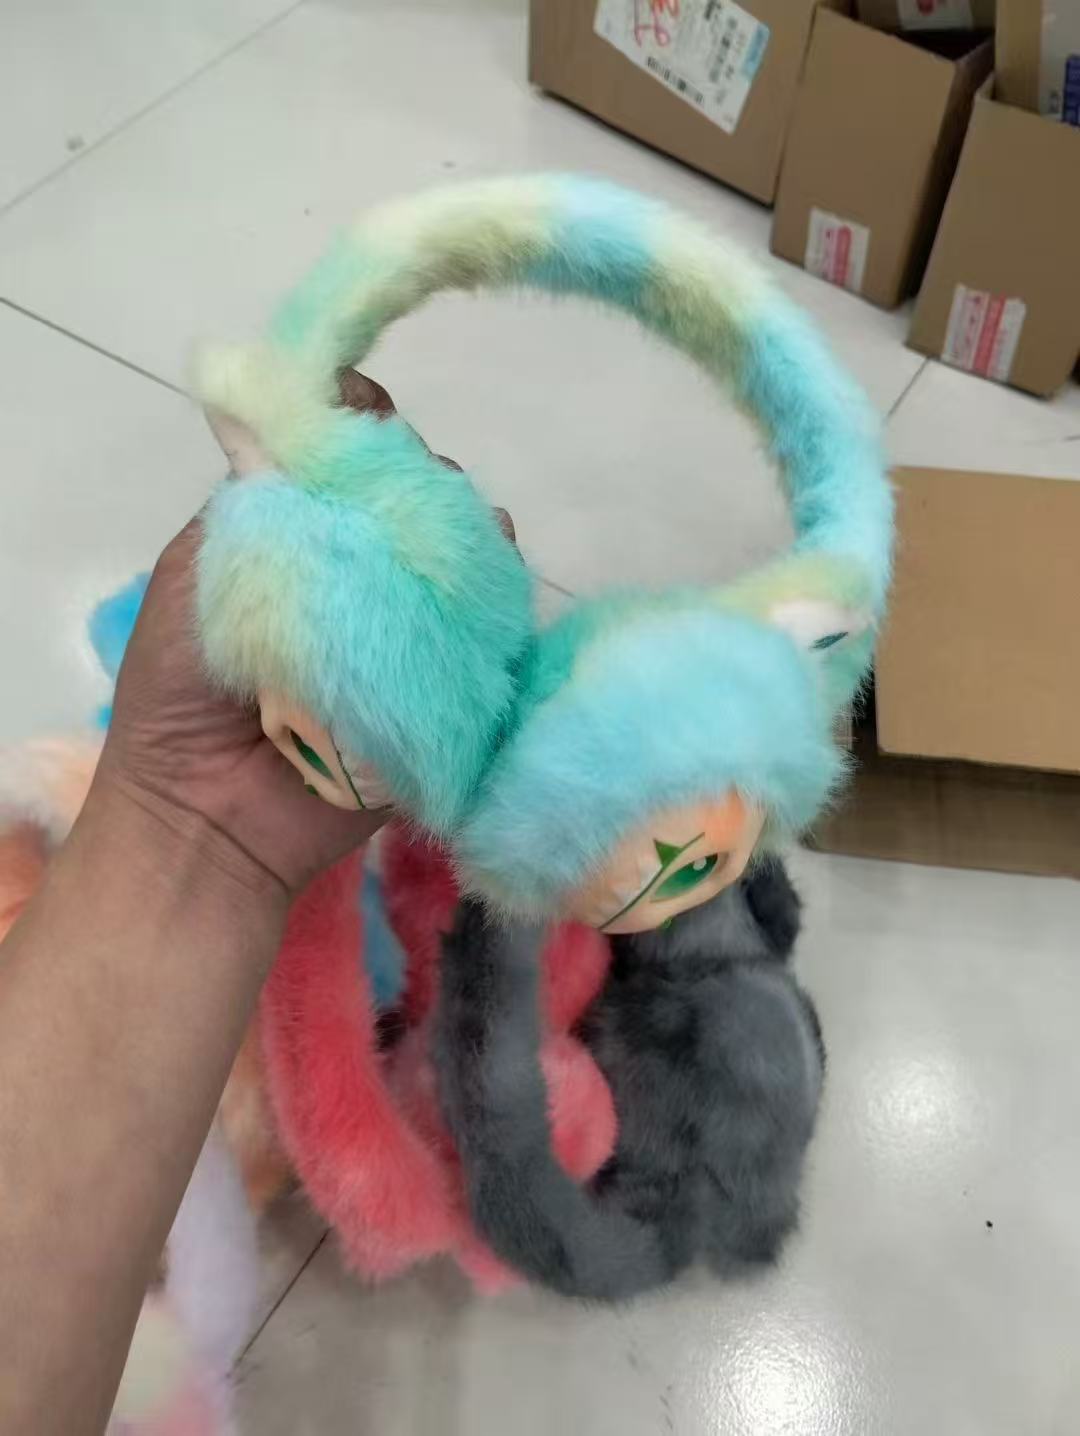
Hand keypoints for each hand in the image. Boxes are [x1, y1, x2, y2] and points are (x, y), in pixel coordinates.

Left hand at [96, 372, 508, 896]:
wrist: (209, 818)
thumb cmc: (182, 695)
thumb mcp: (194, 577)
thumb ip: (249, 508)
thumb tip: (317, 437)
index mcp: (291, 534)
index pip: (342, 455)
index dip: (359, 424)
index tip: (368, 417)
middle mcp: (353, 572)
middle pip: (410, 495)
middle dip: (418, 478)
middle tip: (409, 494)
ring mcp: (402, 628)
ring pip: (456, 556)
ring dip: (463, 533)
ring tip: (458, 535)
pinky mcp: (440, 684)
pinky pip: (486, 633)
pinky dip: (496, 603)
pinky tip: (492, 577)